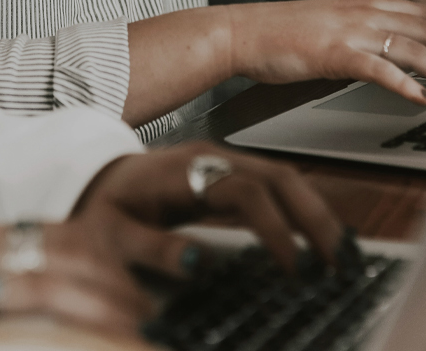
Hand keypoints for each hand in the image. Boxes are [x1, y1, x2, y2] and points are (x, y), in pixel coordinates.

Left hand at [72, 144, 345, 273]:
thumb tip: (198, 264)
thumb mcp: (112, 236)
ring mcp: (222, 162)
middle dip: (314, 217)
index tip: (292, 268)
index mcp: (183, 169)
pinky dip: (301, 210)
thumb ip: (151, 249)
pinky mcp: (228, 174)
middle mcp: (210, 158)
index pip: (245, 190)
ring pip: (284, 177)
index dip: (274, 228)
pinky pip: (274, 186)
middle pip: (279, 176)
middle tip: (338, 262)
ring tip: (339, 256)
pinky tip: (316, 239)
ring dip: (314, 214)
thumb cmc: (99, 209)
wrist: (87, 179)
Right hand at [223, 0, 425, 104]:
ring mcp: (351, 31)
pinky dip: (404, 83)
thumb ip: (361, 35)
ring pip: (414, 48)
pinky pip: (378, 68)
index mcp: (365, 5)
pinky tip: (422, 97)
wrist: (241, 32)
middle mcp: (364, 13)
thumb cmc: (280, 35)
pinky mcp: (334, 54)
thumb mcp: (330, 27)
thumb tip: (387, 55)